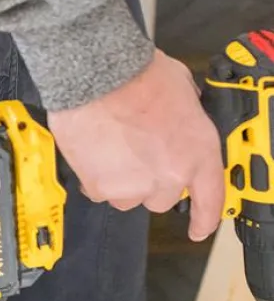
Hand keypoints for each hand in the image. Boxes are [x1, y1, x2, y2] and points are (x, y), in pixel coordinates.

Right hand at [47, 50, 224, 241]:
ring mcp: (134, 184)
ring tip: (107, 147)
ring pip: (126, 196)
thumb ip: (185, 113)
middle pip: (160, 198)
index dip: (204, 218)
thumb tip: (179, 115)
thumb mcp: (181, 85)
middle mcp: (169, 175)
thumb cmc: (134, 73)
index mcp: (197, 151)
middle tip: (132, 153)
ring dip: (119, 179)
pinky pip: (97, 190)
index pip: (210, 198)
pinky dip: (93, 175)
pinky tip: (90, 150)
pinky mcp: (100, 186)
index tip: (197, 228)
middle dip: (147, 180)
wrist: (96, 75)